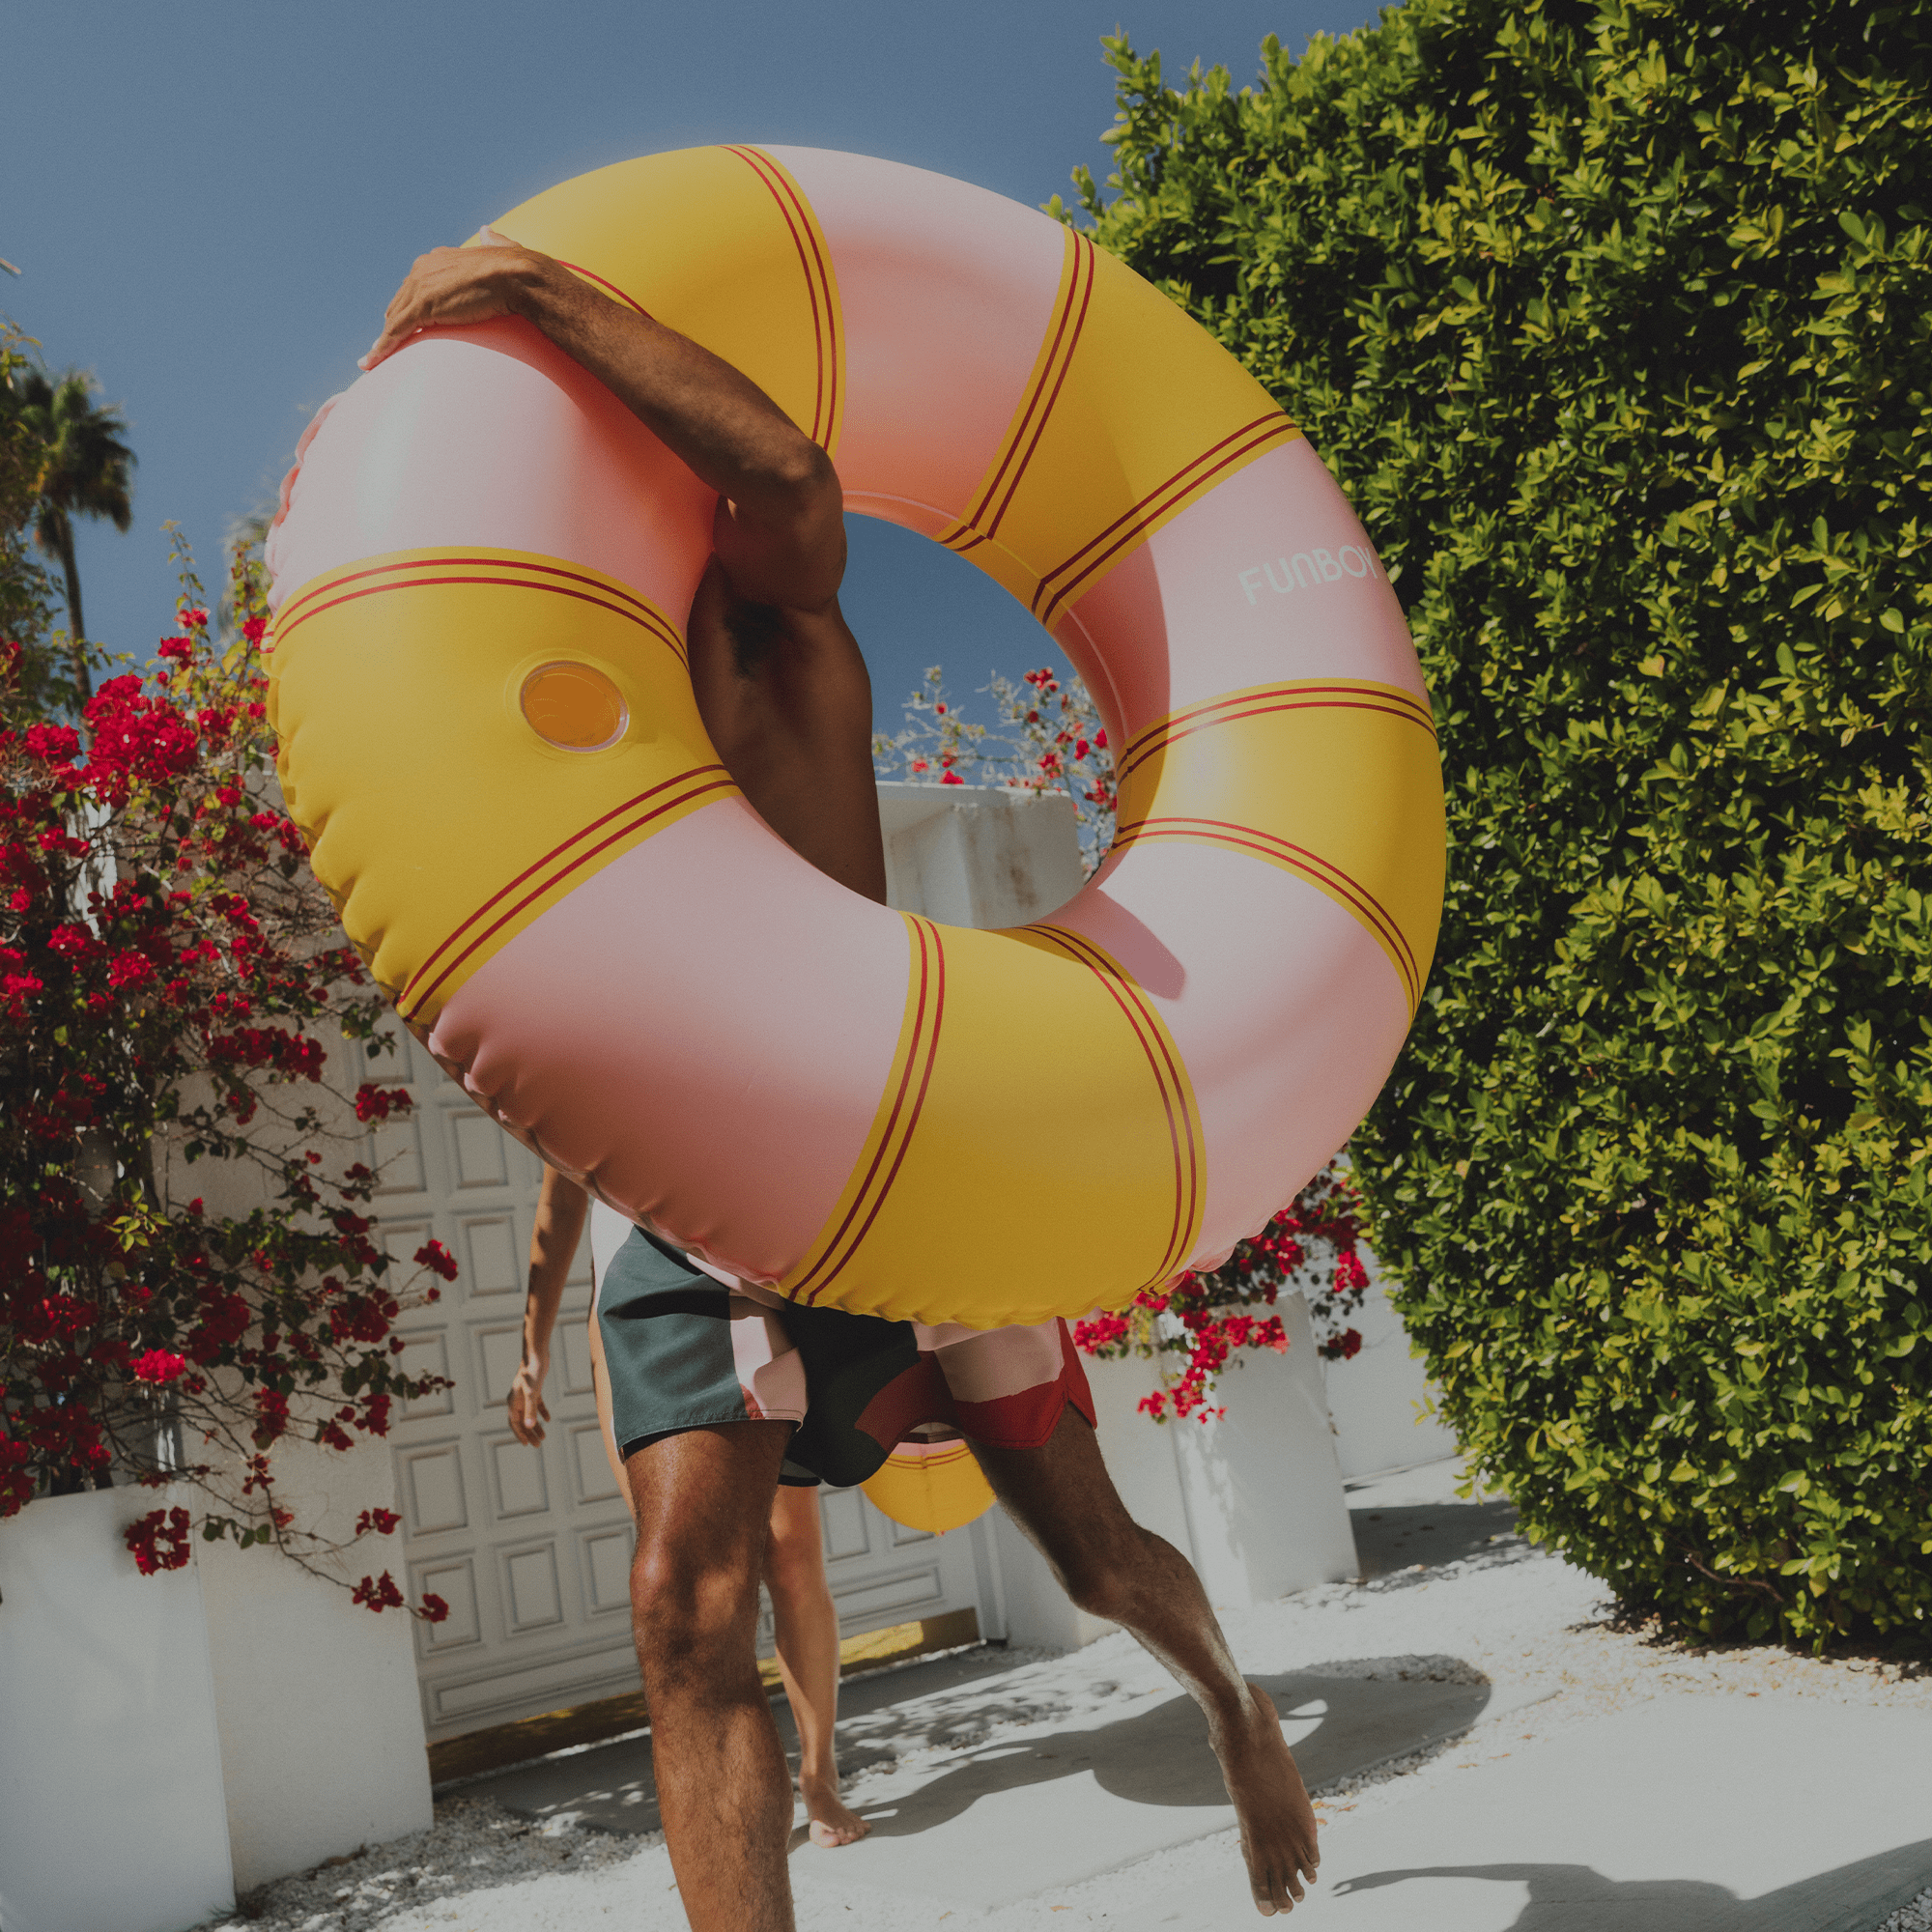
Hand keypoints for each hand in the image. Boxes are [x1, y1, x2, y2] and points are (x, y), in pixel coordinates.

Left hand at [360, 228, 543, 370]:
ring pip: (393, 319)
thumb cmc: (515, 267)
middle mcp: (421, 270)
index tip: (405, 321)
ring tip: (372, 360)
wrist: (515, 276)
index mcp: (436, 259)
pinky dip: (382, 349)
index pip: (414, 286)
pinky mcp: (421, 307)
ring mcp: (419, 288)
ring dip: (382, 341)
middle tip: (386, 344)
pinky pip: (395, 332)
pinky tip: (371, 363)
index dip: (408, 305)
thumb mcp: (499, 250)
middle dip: (392, 323)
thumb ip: (491, 242)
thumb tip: (487, 231)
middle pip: (399, 302)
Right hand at [507, 1347, 550, 1444]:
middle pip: (522, 1421)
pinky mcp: (534, 1390)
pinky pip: (536, 1405)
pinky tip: (548, 1419)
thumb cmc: (532, 1373)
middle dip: (529, 1433)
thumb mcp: (533, 1394)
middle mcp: (517, 1400)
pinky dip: (541, 1412)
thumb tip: (529, 1426)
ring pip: (529, 1414)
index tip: (527, 1444)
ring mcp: (525, 1395)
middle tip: (538, 1445)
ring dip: (535, 1425)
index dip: (520, 1435)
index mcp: (513, 1403)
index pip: (514, 1423)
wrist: (536, 1355)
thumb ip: (531, 1410)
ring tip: (544, 1436)